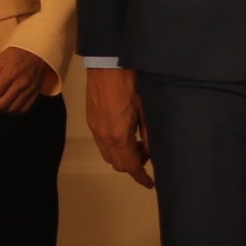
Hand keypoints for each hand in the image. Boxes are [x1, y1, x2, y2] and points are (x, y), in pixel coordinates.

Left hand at [0, 47, 55, 112]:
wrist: (40, 51)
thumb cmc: (21, 51)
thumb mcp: (3, 57)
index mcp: (12, 73)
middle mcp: (22, 83)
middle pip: (2, 103)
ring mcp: (30, 90)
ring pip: (12, 108)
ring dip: (0, 110)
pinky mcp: (35, 93)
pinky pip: (24, 108)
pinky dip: (14, 110)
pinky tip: (7, 106)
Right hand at [86, 65, 153, 187]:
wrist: (107, 63)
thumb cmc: (131, 82)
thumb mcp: (147, 108)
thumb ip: (150, 134)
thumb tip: (154, 153)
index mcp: (119, 136)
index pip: (130, 166)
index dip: (141, 177)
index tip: (150, 183)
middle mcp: (104, 137)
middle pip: (117, 164)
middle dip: (132, 165)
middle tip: (147, 154)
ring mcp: (95, 129)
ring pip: (108, 154)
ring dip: (123, 155)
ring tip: (137, 142)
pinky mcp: (91, 120)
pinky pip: (102, 142)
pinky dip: (114, 145)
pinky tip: (125, 132)